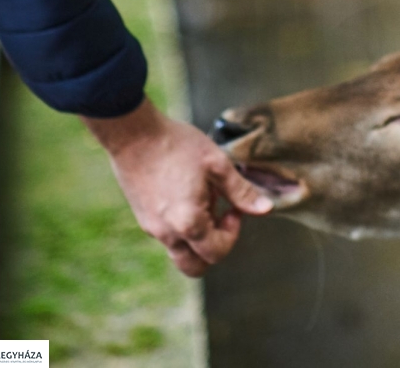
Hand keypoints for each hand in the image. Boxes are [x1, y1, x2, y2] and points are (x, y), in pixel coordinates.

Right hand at [82, 97, 272, 276]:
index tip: (233, 208)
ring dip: (196, 238)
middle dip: (213, 248)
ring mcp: (151, 227)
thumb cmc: (177, 145)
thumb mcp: (216, 163)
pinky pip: (166, 235)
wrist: (133, 133)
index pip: (217, 253)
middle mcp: (167, 233)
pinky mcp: (142, 217)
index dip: (232, 234)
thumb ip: (241, 191)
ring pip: (179, 252)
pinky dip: (180, 226)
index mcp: (189, 223)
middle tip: (219, 216)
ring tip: (201, 200)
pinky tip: (184, 193)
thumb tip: (265, 209)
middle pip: (195, 266)